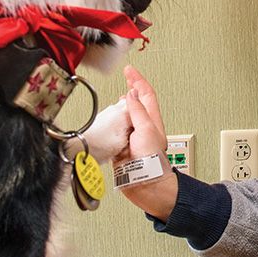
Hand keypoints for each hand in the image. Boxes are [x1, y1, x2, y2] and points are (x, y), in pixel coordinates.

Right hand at [114, 65, 177, 220]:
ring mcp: (131, 137)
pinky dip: (109, 125)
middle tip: (123, 81)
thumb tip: (131, 95)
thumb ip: (137, 112)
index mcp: (151, 120)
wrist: (146, 186)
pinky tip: (105, 124)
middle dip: (129, 91)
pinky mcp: (121, 148)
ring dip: (118, 108)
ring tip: (114, 104)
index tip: (129, 70)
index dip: (138, 80)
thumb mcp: (146, 130)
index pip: (145, 94)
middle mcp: (142, 127)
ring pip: (123, 117)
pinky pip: (114, 132)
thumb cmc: (152, 161)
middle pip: (135, 103)